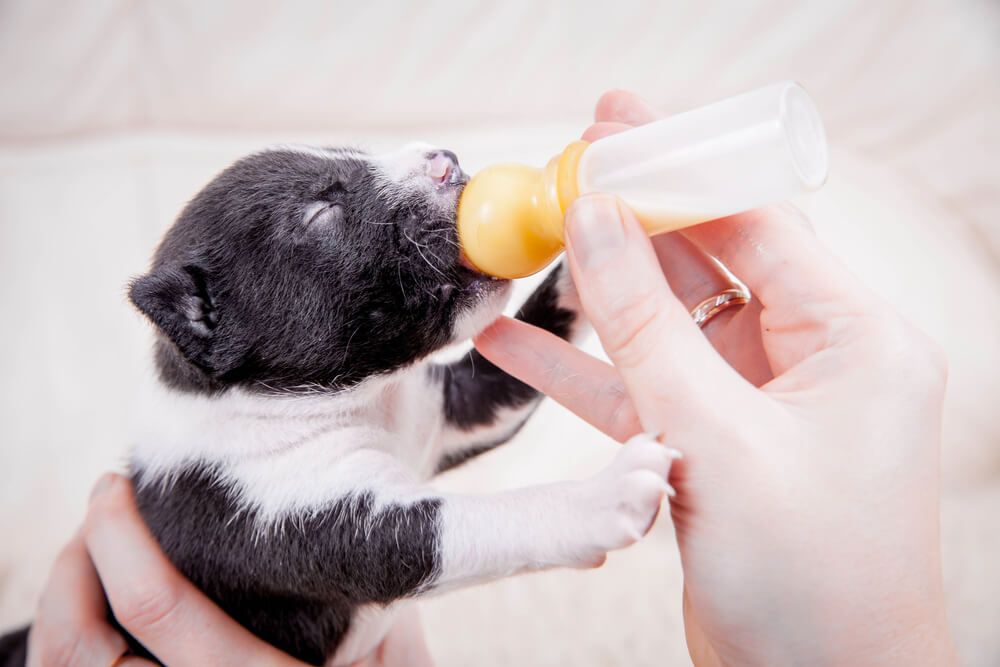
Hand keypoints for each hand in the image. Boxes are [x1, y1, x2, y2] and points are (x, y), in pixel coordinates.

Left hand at [27, 474, 431, 666]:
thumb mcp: (396, 652)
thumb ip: (375, 603)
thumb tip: (363, 513)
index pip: (158, 607)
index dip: (119, 536)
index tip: (116, 485)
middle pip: (80, 648)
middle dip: (73, 565)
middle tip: (102, 509)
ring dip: (62, 599)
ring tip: (92, 546)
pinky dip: (70, 634)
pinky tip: (96, 597)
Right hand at [475, 91, 957, 665]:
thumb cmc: (812, 582)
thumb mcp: (718, 436)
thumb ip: (646, 327)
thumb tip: (594, 220)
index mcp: (854, 338)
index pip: (754, 222)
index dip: (677, 170)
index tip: (612, 124)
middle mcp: (811, 359)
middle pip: (705, 264)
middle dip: (628, 223)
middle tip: (561, 173)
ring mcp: (757, 403)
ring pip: (663, 326)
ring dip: (593, 296)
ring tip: (524, 247)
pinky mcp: (711, 446)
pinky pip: (642, 388)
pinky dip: (581, 369)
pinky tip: (512, 344)